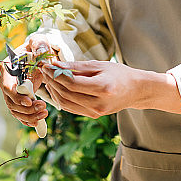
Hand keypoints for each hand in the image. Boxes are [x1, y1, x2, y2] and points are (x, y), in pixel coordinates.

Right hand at [0, 37, 53, 127]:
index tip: (30, 101)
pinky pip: (20, 114)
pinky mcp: (18, 100)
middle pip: (10, 101)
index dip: (16, 95)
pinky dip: (28, 119)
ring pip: (15, 110)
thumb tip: (40, 52)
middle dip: (26, 108)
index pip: (7, 85)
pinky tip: (39, 121)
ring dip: (29, 115)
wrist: (39, 58)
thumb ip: (40, 45)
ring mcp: (11, 92)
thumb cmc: (37, 48)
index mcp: (7, 67)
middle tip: (42, 108)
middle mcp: (6, 81)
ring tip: (44, 113)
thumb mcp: (40, 42)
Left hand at [39, 60, 180, 117]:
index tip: (47, 65)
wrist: (136, 90)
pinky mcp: (93, 116)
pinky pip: (71, 108)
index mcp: (103, 88)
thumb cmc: (119, 74)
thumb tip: (55, 65)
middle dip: (52, 82)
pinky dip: (60, 98)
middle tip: (45, 70)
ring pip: (66, 103)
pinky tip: (56, 88)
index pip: (71, 83)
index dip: (56, 74)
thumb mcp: (99, 65)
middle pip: (67, 94)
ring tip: (48, 78)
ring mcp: (96, 112)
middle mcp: (99, 103)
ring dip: (54, 91)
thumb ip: (76, 67)